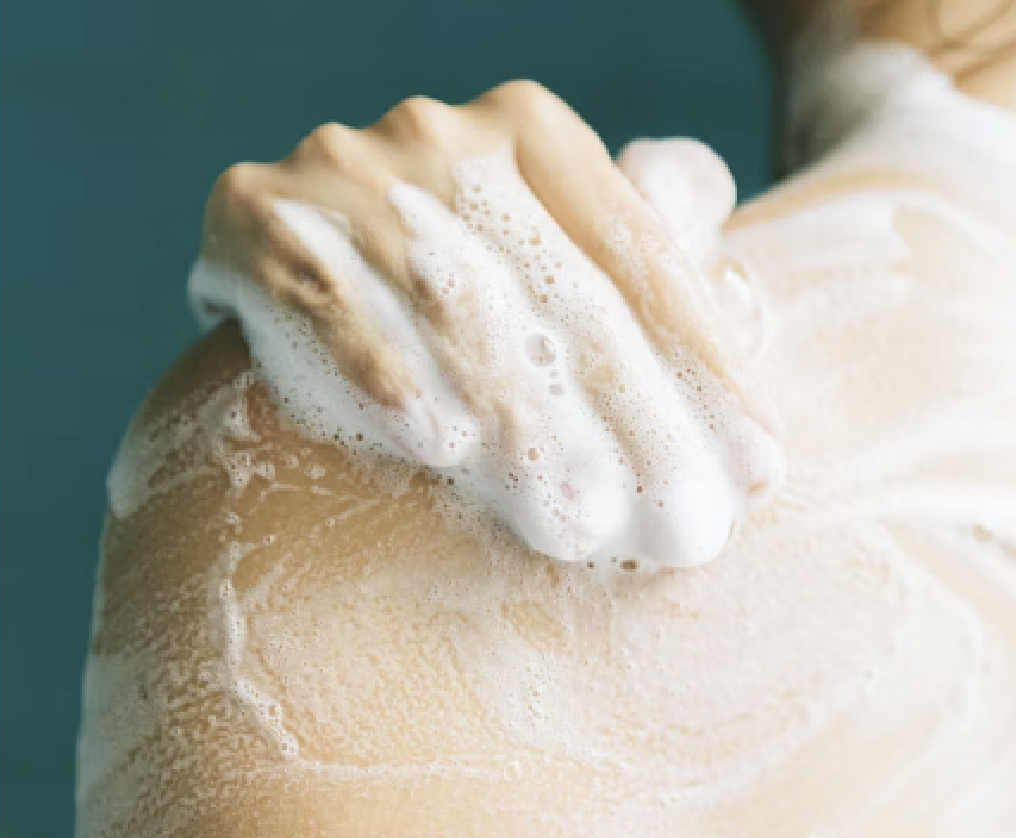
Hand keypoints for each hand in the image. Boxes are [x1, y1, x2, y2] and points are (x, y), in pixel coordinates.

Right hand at [189, 82, 784, 567]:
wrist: (294, 248)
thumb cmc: (459, 285)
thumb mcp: (563, 258)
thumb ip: (652, 263)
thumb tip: (744, 304)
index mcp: (539, 137)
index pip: (645, 260)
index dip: (709, 369)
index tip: (757, 469)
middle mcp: (449, 135)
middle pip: (567, 294)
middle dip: (634, 423)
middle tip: (683, 524)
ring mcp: (352, 170)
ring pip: (458, 306)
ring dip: (523, 424)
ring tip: (579, 522)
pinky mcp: (258, 215)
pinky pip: (328, 297)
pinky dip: (386, 369)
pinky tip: (439, 447)